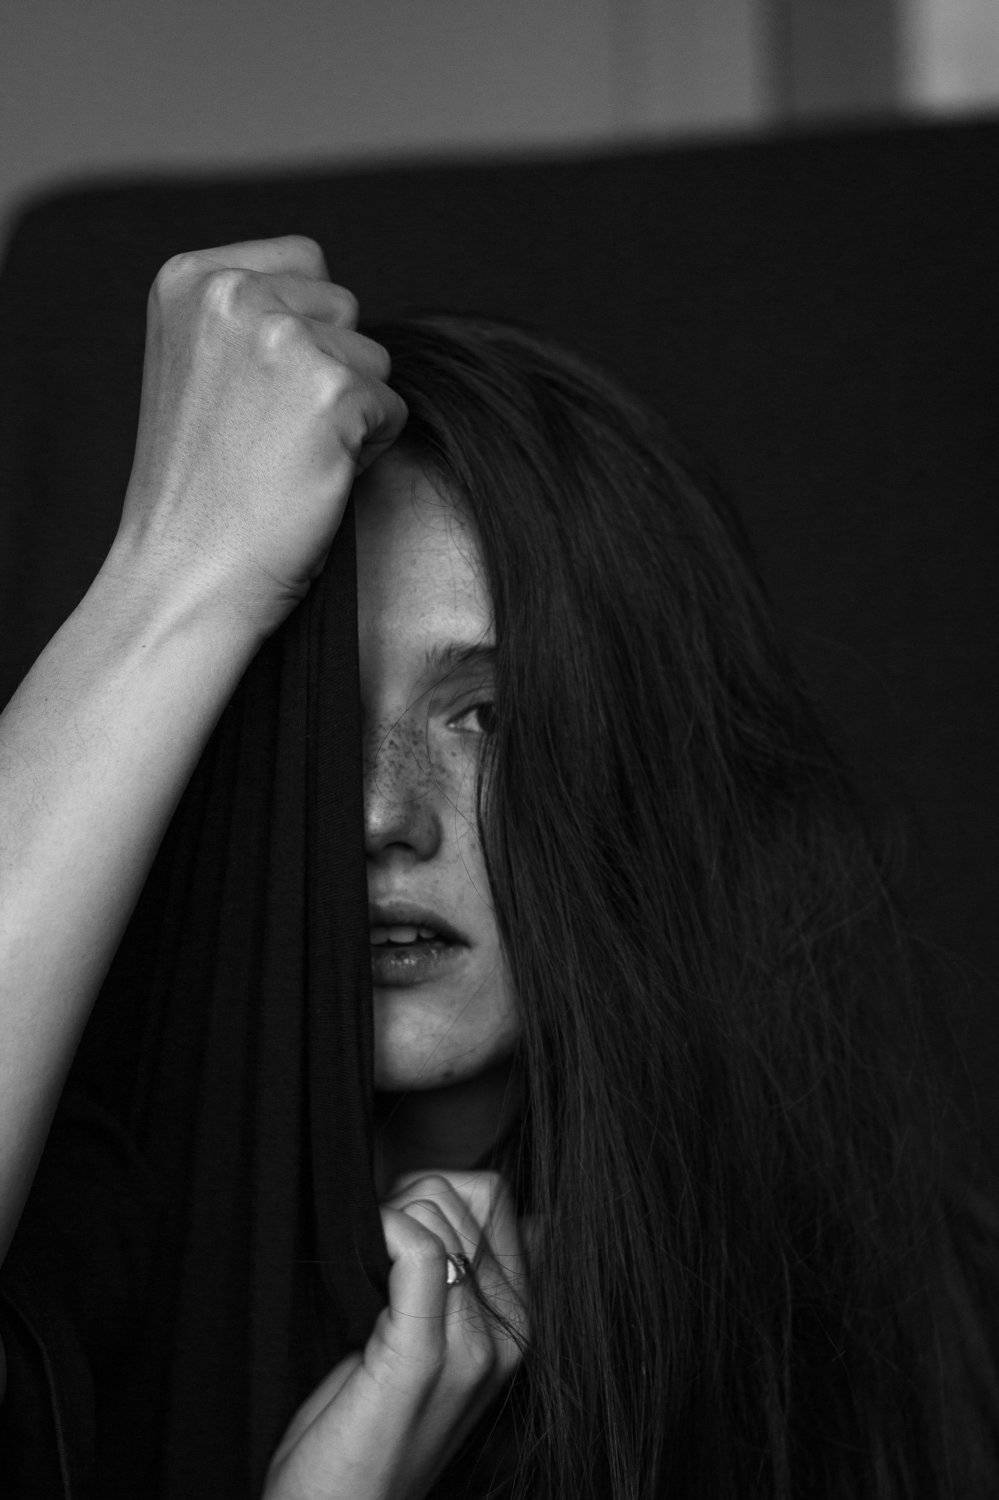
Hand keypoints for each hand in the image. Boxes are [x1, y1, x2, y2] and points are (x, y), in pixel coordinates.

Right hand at [112, 235, 407, 637]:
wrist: (185, 573)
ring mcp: (280, 338)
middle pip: (345, 306)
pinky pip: (392, 408)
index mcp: (190, 278)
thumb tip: (336, 303)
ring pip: (374, 357)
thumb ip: (252, 318)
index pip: (306, 260)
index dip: (304, 331)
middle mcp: (231, 292)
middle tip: (272, 434)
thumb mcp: (200, 369)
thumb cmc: (200, 490)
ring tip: (289, 456)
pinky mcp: (330, 392)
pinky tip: (312, 478)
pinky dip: (368, 450)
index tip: (256, 394)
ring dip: (351, 410)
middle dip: (330, 368)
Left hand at [263, 1171, 527, 1499]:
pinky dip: (383, 1232)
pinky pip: (420, 1248)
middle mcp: (509, 1331)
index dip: (433, 1192)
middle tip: (371, 1259)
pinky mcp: (422, 1358)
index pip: (495, 1195)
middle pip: (464, 1194)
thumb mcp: (441, 1349)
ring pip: (436, 1212)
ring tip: (363, 1279)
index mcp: (518, 1319)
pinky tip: (361, 1264)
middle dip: (407, 1202)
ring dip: (385, 1222)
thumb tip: (534, 1219)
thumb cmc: (372, 1429)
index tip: (395, 1231)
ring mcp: (472, 1348)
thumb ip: (479, 1281)